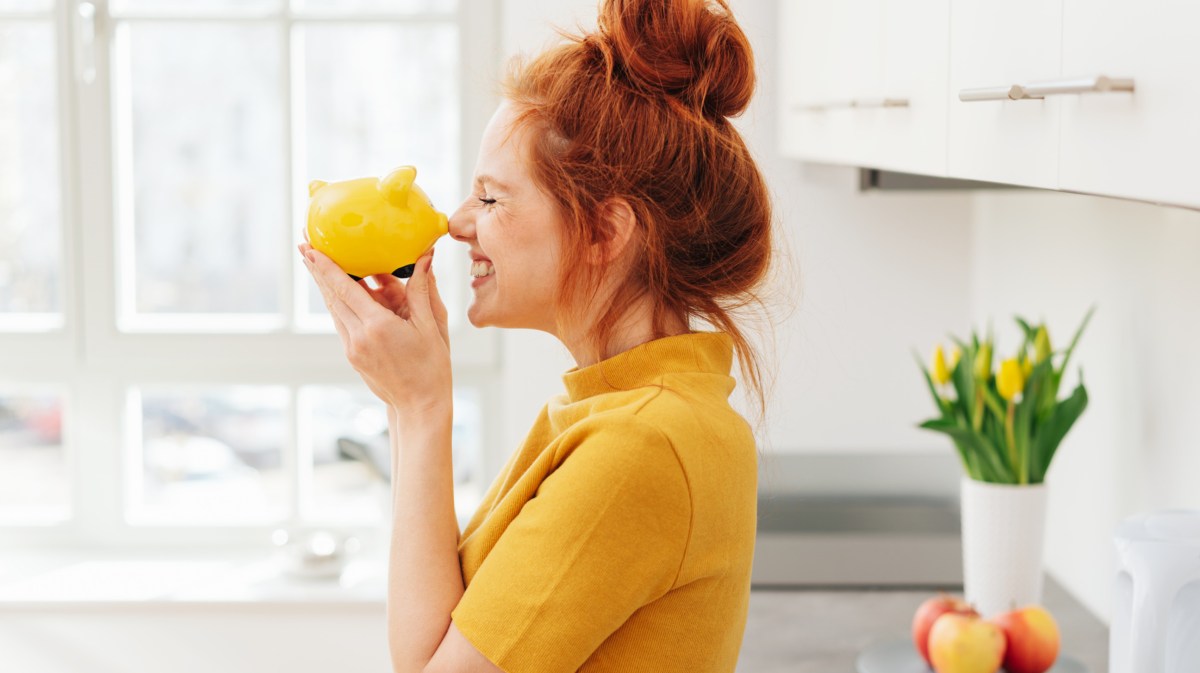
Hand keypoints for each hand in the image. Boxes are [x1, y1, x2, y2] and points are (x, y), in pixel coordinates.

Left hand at [299, 242, 450, 414]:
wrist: (421, 406)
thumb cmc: (432, 368)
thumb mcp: (431, 326)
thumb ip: (422, 290)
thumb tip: (424, 257)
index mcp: (378, 327)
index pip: (345, 288)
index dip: (326, 267)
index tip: (310, 248)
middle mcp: (359, 337)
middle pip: (332, 296)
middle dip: (317, 269)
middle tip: (304, 244)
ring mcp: (352, 348)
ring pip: (334, 309)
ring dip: (325, 285)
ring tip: (315, 262)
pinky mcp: (352, 355)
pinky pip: (342, 322)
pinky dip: (339, 302)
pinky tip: (338, 291)